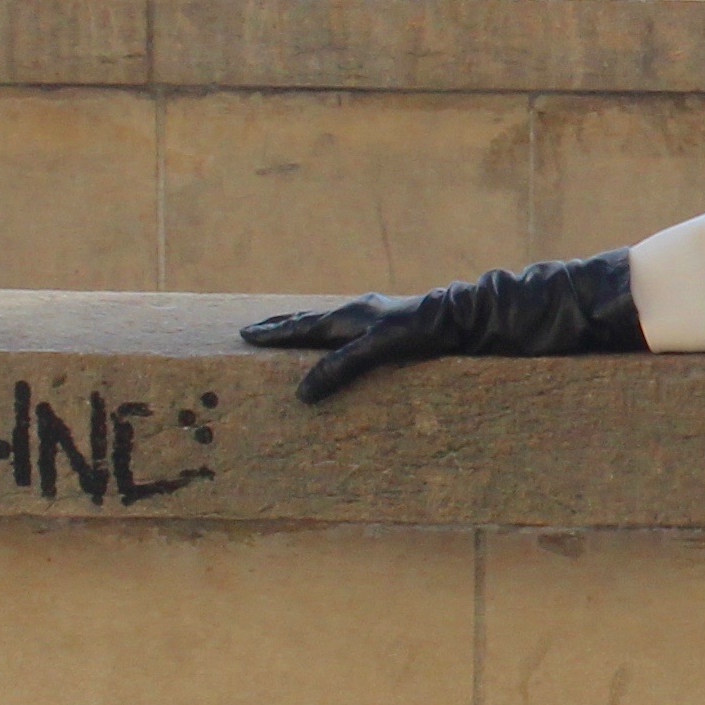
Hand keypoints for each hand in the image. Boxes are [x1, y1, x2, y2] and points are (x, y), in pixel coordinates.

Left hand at [240, 251, 647, 405]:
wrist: (540, 309)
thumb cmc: (519, 332)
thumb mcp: (482, 351)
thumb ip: (467, 358)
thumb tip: (470, 377)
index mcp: (416, 318)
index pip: (359, 322)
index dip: (324, 328)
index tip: (295, 333)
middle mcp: (400, 312)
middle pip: (330, 317)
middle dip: (289, 324)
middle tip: (248, 332)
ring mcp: (400, 319)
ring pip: (330, 327)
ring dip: (292, 334)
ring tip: (253, 341)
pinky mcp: (405, 334)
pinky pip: (357, 359)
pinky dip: (328, 375)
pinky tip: (301, 392)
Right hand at [240, 292, 460, 403]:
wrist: (459, 318)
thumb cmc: (418, 332)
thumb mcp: (375, 350)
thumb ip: (339, 367)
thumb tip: (301, 392)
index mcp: (346, 316)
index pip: (299, 326)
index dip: (273, 333)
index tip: (245, 333)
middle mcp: (356, 312)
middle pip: (309, 319)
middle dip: (282, 326)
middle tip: (256, 329)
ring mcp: (374, 316)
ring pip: (329, 322)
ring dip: (305, 328)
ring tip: (291, 332)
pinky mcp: (390, 324)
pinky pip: (349, 329)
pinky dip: (332, 334)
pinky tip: (341, 340)